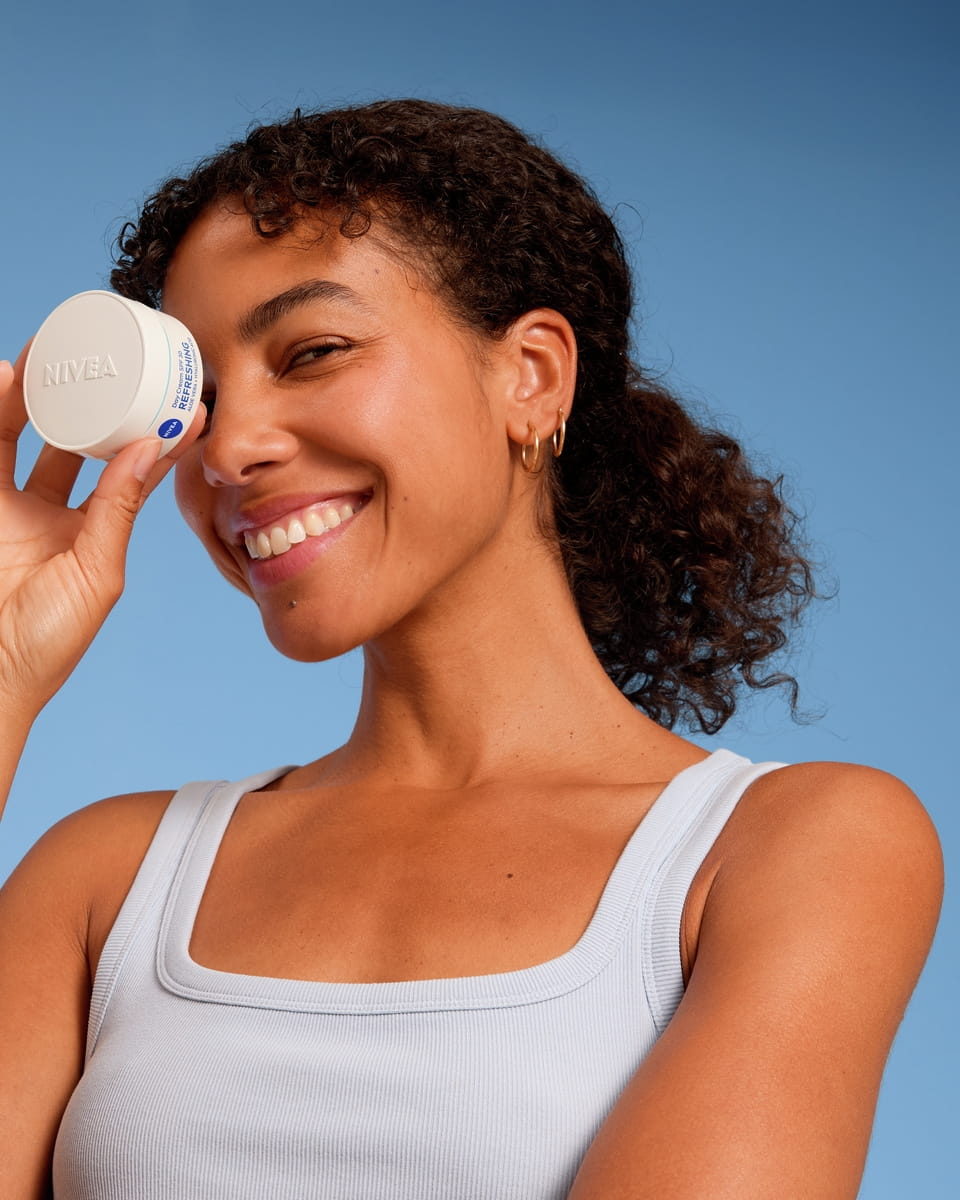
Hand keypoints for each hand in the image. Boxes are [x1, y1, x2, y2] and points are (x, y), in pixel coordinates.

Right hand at [0, 346, 204, 718]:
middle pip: (65, 441)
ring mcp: (4, 506)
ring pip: (14, 435)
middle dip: (82, 403)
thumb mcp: (95, 571)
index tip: (181, 399)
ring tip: (45, 358)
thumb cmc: (46, 642)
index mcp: (87, 532)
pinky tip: (1, 378)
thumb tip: (150, 448)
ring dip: (29, 397)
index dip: (149, 435)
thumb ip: (116, 508)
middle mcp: (45, 513)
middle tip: (101, 361)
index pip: (124, 471)